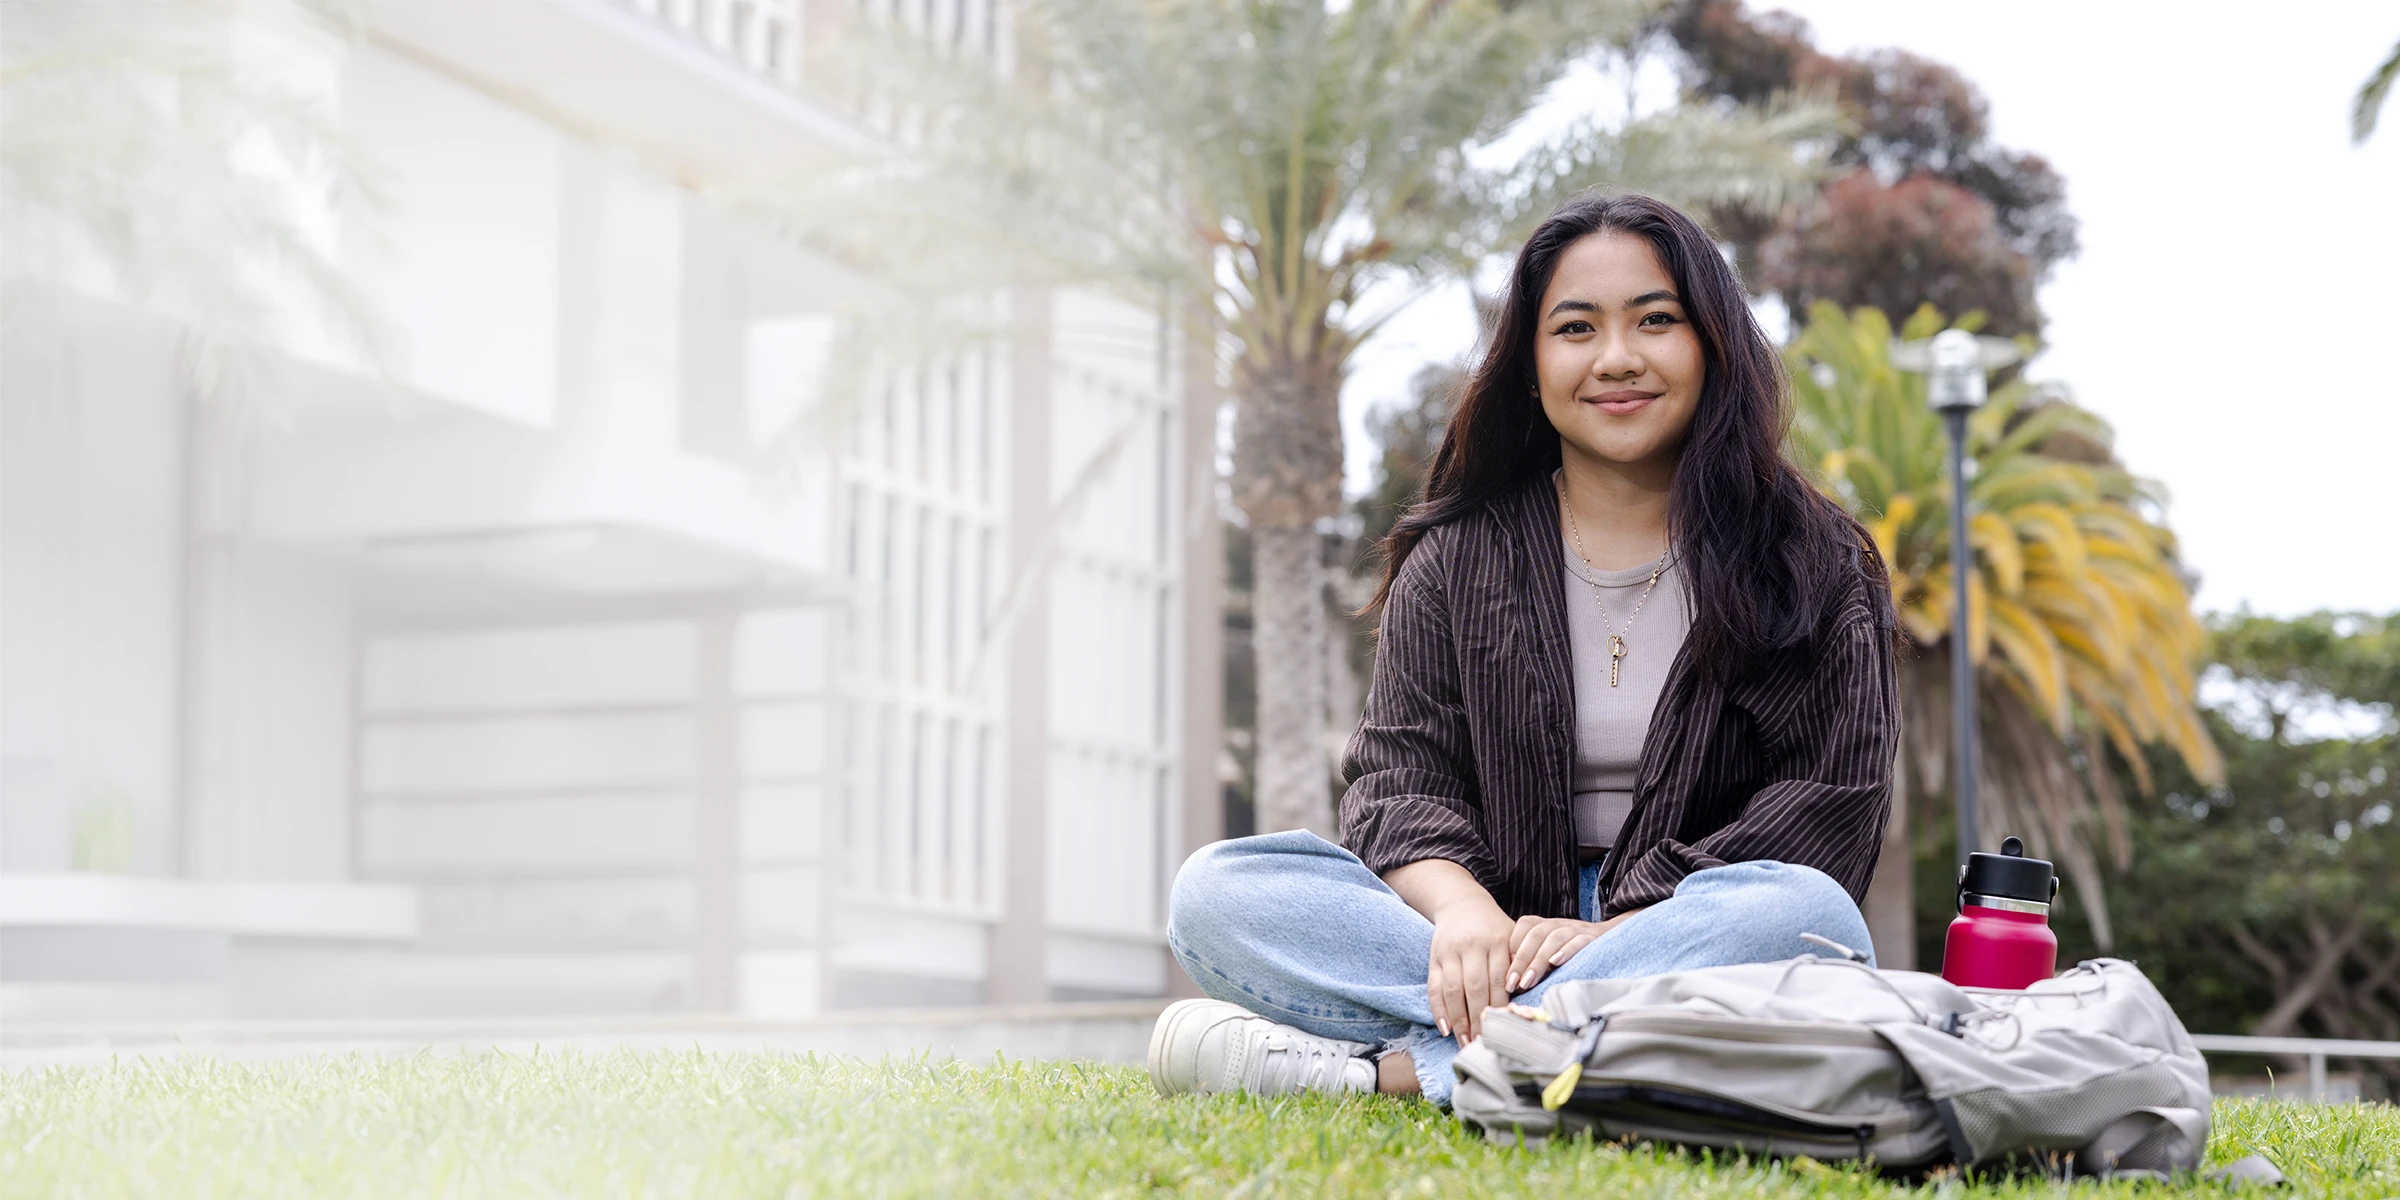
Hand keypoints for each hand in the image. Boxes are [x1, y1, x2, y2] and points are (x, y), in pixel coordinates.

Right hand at [1425, 894, 1514, 1042]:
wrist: (1461, 903)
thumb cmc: (1493, 928)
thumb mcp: (1511, 937)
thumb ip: (1520, 963)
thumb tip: (1528, 1002)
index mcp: (1497, 941)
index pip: (1499, 981)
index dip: (1500, 1008)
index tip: (1504, 1031)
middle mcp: (1472, 945)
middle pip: (1475, 988)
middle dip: (1479, 1019)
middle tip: (1484, 1044)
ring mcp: (1451, 951)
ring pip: (1454, 990)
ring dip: (1458, 1019)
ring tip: (1465, 1042)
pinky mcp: (1435, 957)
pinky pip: (1434, 986)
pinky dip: (1438, 1009)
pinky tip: (1445, 1028)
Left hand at [1506, 906, 1648, 991]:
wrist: (1609, 938)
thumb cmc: (1570, 952)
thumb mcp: (1548, 954)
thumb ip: (1530, 963)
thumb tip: (1507, 986)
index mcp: (1542, 924)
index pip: (1521, 929)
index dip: (1510, 951)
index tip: (1502, 976)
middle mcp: (1556, 923)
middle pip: (1535, 935)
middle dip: (1520, 960)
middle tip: (1512, 984)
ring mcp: (1575, 928)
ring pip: (1553, 938)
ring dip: (1539, 960)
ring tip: (1528, 981)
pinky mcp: (1592, 937)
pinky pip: (1578, 940)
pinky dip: (1566, 950)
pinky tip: (1556, 963)